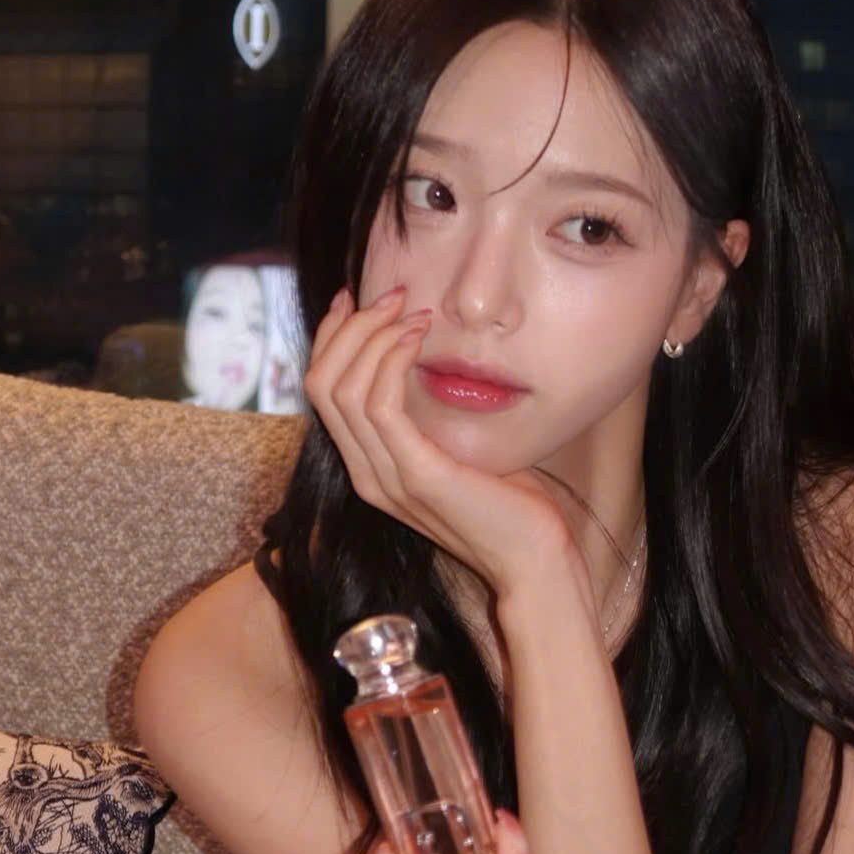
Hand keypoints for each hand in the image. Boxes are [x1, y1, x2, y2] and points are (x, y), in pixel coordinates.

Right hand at [303, 286, 577, 600]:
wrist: (532, 559)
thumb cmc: (508, 503)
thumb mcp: (458, 448)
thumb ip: (431, 414)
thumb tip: (430, 361)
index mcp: (370, 465)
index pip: (322, 389)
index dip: (334, 336)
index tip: (359, 298)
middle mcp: (365, 472)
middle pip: (320, 381)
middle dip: (351, 326)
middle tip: (393, 294)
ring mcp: (384, 477)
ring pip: (340, 387)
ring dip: (374, 335)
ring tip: (413, 311)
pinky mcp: (414, 475)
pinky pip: (378, 404)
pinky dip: (392, 359)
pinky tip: (420, 337)